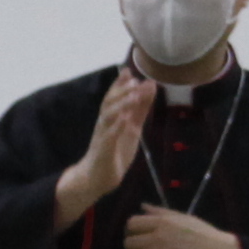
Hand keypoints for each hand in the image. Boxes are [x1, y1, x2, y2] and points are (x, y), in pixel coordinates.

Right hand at [57, 67, 154, 227]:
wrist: (98, 177)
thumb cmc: (114, 150)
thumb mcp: (132, 127)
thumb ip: (140, 109)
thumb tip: (149, 87)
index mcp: (111, 118)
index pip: (114, 96)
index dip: (120, 84)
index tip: (129, 70)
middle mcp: (104, 123)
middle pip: (110, 102)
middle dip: (121, 90)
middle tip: (134, 80)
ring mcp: (103, 136)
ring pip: (109, 116)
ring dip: (121, 104)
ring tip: (133, 95)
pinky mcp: (104, 149)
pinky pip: (109, 136)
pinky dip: (117, 126)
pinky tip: (125, 119)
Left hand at [122, 207, 242, 248]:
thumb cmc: (204, 234)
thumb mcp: (183, 217)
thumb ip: (161, 212)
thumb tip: (143, 207)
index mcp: (162, 222)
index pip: (132, 224)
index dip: (132, 231)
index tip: (139, 236)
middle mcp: (157, 237)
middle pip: (129, 243)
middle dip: (134, 248)